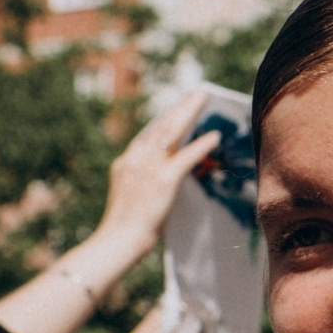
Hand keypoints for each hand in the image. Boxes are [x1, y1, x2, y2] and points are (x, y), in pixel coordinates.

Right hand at [86, 91, 217, 281]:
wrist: (118, 240)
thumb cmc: (125, 227)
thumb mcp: (130, 195)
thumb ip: (142, 180)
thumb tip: (159, 177)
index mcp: (125, 162)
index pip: (148, 136)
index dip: (166, 121)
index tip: (178, 109)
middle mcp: (135, 159)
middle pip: (161, 126)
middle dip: (180, 107)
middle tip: (196, 92)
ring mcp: (149, 167)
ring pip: (172, 132)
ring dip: (189, 112)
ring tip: (203, 98)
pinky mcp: (163, 179)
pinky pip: (186, 157)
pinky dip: (201, 145)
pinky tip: (214, 136)